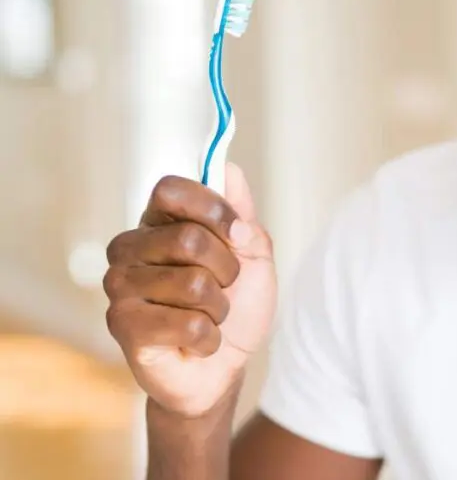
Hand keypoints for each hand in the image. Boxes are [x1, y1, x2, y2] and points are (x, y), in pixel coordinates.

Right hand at [104, 164, 276, 418]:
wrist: (225, 367)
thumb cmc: (237, 305)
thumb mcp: (254, 254)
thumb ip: (242, 213)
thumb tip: (228, 171)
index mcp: (159, 221)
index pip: (171, 189)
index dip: (214, 210)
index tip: (238, 233)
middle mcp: (130, 248)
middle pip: (189, 238)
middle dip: (227, 269)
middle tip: (224, 287)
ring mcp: (120, 287)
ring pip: (193, 284)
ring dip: (219, 307)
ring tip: (208, 316)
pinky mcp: (122, 326)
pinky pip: (188, 325)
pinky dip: (209, 337)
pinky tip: (195, 342)